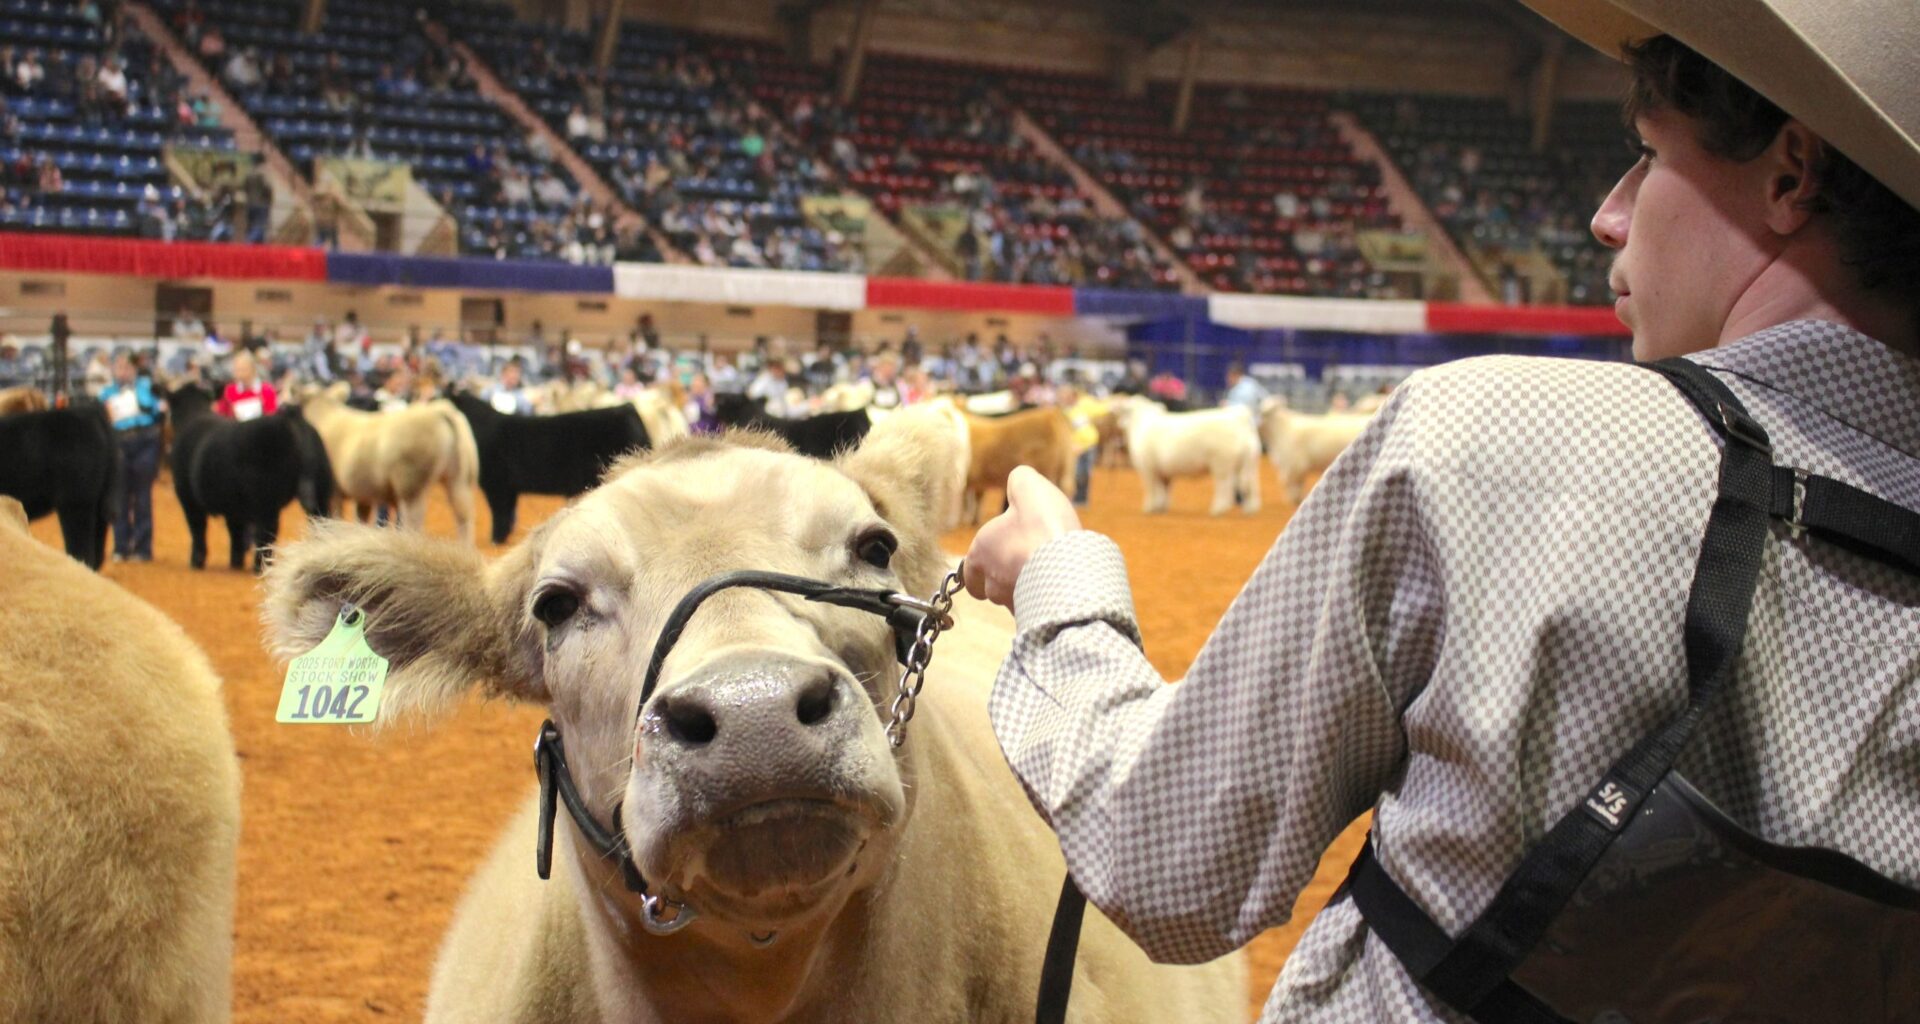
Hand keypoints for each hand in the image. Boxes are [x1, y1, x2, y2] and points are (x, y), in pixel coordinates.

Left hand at [964, 466, 1080, 610]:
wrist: (1070, 569)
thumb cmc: (1044, 528)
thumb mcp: (1029, 487)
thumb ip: (1018, 480)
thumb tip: (1018, 479)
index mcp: (980, 553)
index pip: (969, 570)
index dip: (981, 564)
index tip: (996, 555)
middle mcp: (991, 584)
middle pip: (990, 587)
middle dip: (1003, 576)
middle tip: (1024, 561)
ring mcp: (1012, 604)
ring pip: (1012, 599)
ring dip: (1024, 588)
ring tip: (1046, 572)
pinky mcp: (1034, 617)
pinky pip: (1034, 610)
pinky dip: (1042, 600)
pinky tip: (1058, 586)